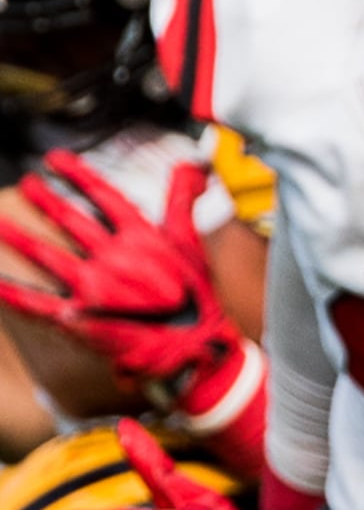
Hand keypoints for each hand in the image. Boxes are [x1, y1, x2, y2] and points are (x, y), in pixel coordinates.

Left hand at [0, 155, 256, 423]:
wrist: (197, 349)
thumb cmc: (199, 299)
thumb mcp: (194, 244)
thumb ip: (184, 201)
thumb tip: (190, 168)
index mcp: (142, 240)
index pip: (103, 197)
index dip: (78, 175)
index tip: (56, 160)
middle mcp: (114, 258)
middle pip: (69, 220)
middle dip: (44, 199)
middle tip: (28, 184)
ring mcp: (95, 288)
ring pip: (46, 254)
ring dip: (17, 235)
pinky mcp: (81, 317)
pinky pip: (36, 303)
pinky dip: (10, 292)